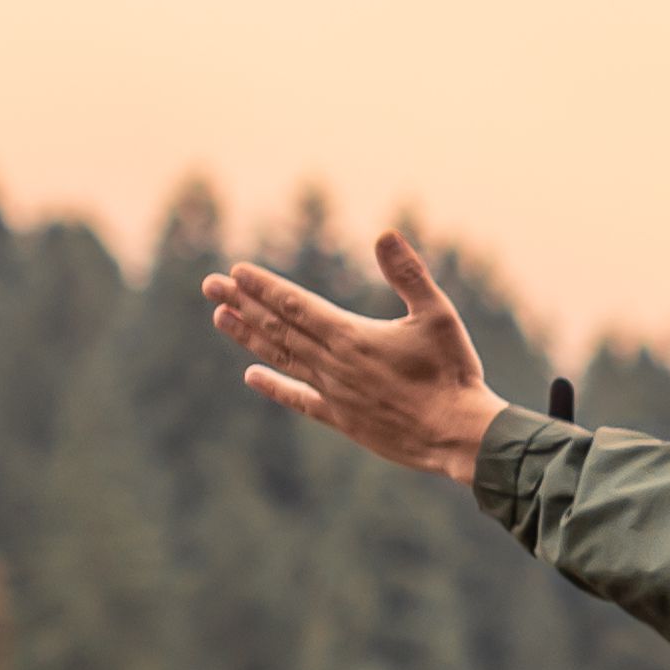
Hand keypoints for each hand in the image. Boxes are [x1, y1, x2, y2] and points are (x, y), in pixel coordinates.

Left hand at [203, 229, 507, 484]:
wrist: (458, 435)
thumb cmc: (453, 373)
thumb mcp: (438, 315)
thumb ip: (409, 275)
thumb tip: (386, 234)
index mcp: (352, 336)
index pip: (296, 305)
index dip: (265, 287)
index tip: (236, 271)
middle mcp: (333, 363)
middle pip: (278, 327)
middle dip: (242, 303)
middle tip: (210, 285)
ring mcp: (334, 393)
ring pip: (281, 357)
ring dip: (248, 336)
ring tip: (220, 317)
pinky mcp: (342, 420)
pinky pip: (299, 399)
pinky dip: (275, 386)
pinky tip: (253, 376)